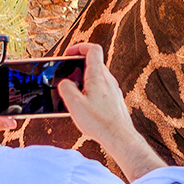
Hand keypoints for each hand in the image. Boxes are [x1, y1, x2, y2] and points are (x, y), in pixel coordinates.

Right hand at [56, 43, 167, 180]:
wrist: (119, 137)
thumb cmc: (99, 122)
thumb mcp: (75, 105)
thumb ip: (66, 89)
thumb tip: (64, 83)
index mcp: (98, 76)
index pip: (93, 49)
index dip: (79, 47)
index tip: (68, 55)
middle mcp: (108, 80)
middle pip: (94, 63)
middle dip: (78, 66)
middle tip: (66, 76)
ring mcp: (113, 90)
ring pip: (97, 77)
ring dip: (84, 80)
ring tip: (73, 93)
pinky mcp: (115, 100)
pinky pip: (101, 89)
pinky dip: (91, 90)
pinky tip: (84, 105)